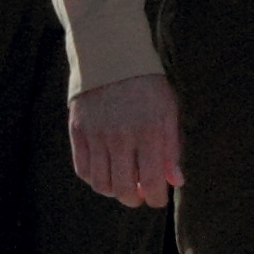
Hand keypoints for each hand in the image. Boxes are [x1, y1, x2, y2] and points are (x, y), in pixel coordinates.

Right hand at [70, 72, 182, 210]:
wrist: (111, 55)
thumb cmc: (147, 84)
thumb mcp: (169, 110)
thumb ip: (172, 148)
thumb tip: (176, 181)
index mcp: (149, 131)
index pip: (152, 183)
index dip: (156, 199)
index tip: (158, 198)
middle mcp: (121, 136)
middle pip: (124, 190)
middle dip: (135, 199)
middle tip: (140, 194)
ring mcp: (96, 135)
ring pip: (102, 184)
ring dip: (114, 191)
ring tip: (123, 182)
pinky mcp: (78, 131)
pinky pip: (83, 170)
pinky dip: (95, 179)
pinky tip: (106, 171)